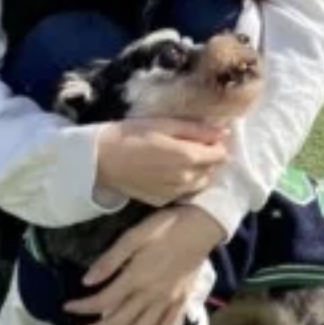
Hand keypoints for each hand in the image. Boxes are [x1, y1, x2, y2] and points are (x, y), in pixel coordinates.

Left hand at [64, 205, 226, 324]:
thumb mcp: (134, 236)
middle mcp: (151, 294)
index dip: (83, 307)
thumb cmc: (167, 226)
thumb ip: (110, 260)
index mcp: (137, 277)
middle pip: (120, 320)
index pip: (103, 300)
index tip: (67, 307)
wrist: (203, 226)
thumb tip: (87, 282)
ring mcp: (168, 299)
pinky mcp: (182, 299)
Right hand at [95, 119, 228, 206]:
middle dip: (207, 157)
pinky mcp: (163, 201)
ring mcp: (175, 193)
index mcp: (189, 157)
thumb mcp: (164, 124)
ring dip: (197, 171)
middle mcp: (186, 179)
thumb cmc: (130, 135)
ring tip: (178, 158)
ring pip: (200, 182)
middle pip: (212, 169)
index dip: (216, 144)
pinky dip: (182, 182)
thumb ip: (196, 130)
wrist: (100, 160)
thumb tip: (223, 132)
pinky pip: (183, 191)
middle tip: (188, 145)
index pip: (221, 154)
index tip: (204, 137)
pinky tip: (166, 171)